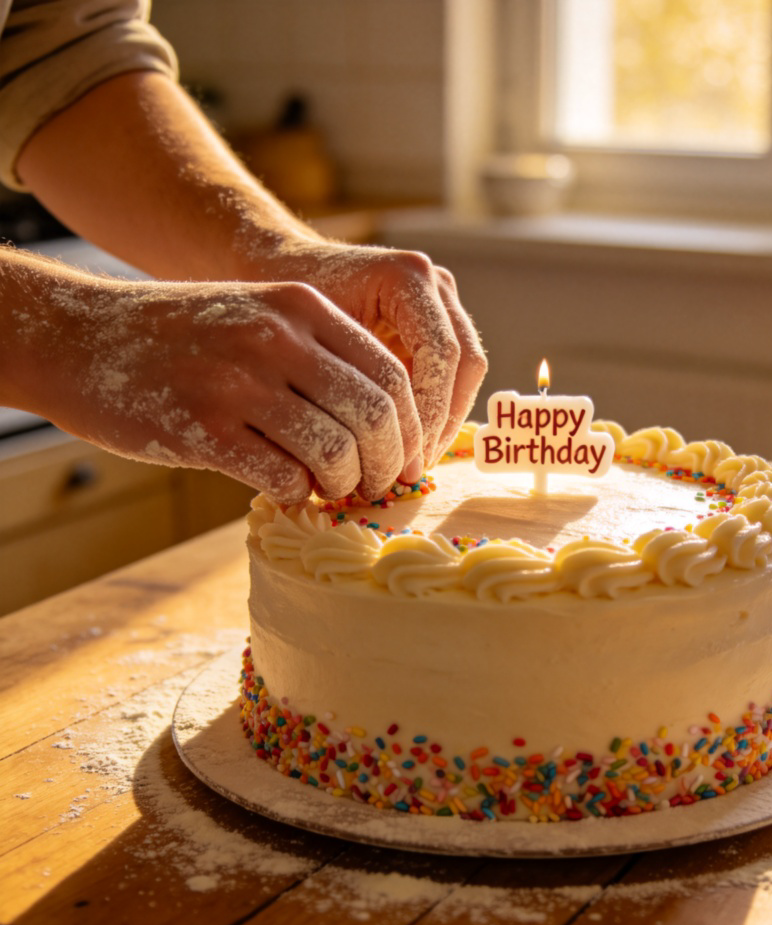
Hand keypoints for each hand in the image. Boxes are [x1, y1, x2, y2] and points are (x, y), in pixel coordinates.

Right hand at [8, 266, 423, 504]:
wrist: (82, 337)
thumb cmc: (183, 337)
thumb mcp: (260, 315)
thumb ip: (321, 356)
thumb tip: (388, 424)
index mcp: (302, 307)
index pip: (391, 376)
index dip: (411, 429)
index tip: (408, 460)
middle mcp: (276, 338)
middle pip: (374, 417)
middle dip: (388, 465)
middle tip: (380, 487)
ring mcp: (238, 382)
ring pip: (335, 453)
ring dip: (344, 485)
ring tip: (332, 490)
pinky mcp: (202, 428)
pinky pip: (283, 476)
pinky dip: (298, 494)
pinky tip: (288, 490)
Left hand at [246, 240, 487, 466]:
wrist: (280, 266)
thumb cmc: (284, 298)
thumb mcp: (309, 336)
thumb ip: (348, 380)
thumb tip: (368, 453)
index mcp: (407, 277)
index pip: (440, 354)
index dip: (430, 411)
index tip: (406, 456)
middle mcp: (434, 284)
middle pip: (465, 362)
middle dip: (442, 422)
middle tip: (413, 469)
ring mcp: (441, 302)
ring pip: (466, 371)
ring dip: (444, 421)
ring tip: (412, 463)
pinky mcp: (436, 324)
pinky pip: (452, 373)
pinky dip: (436, 412)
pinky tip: (409, 446)